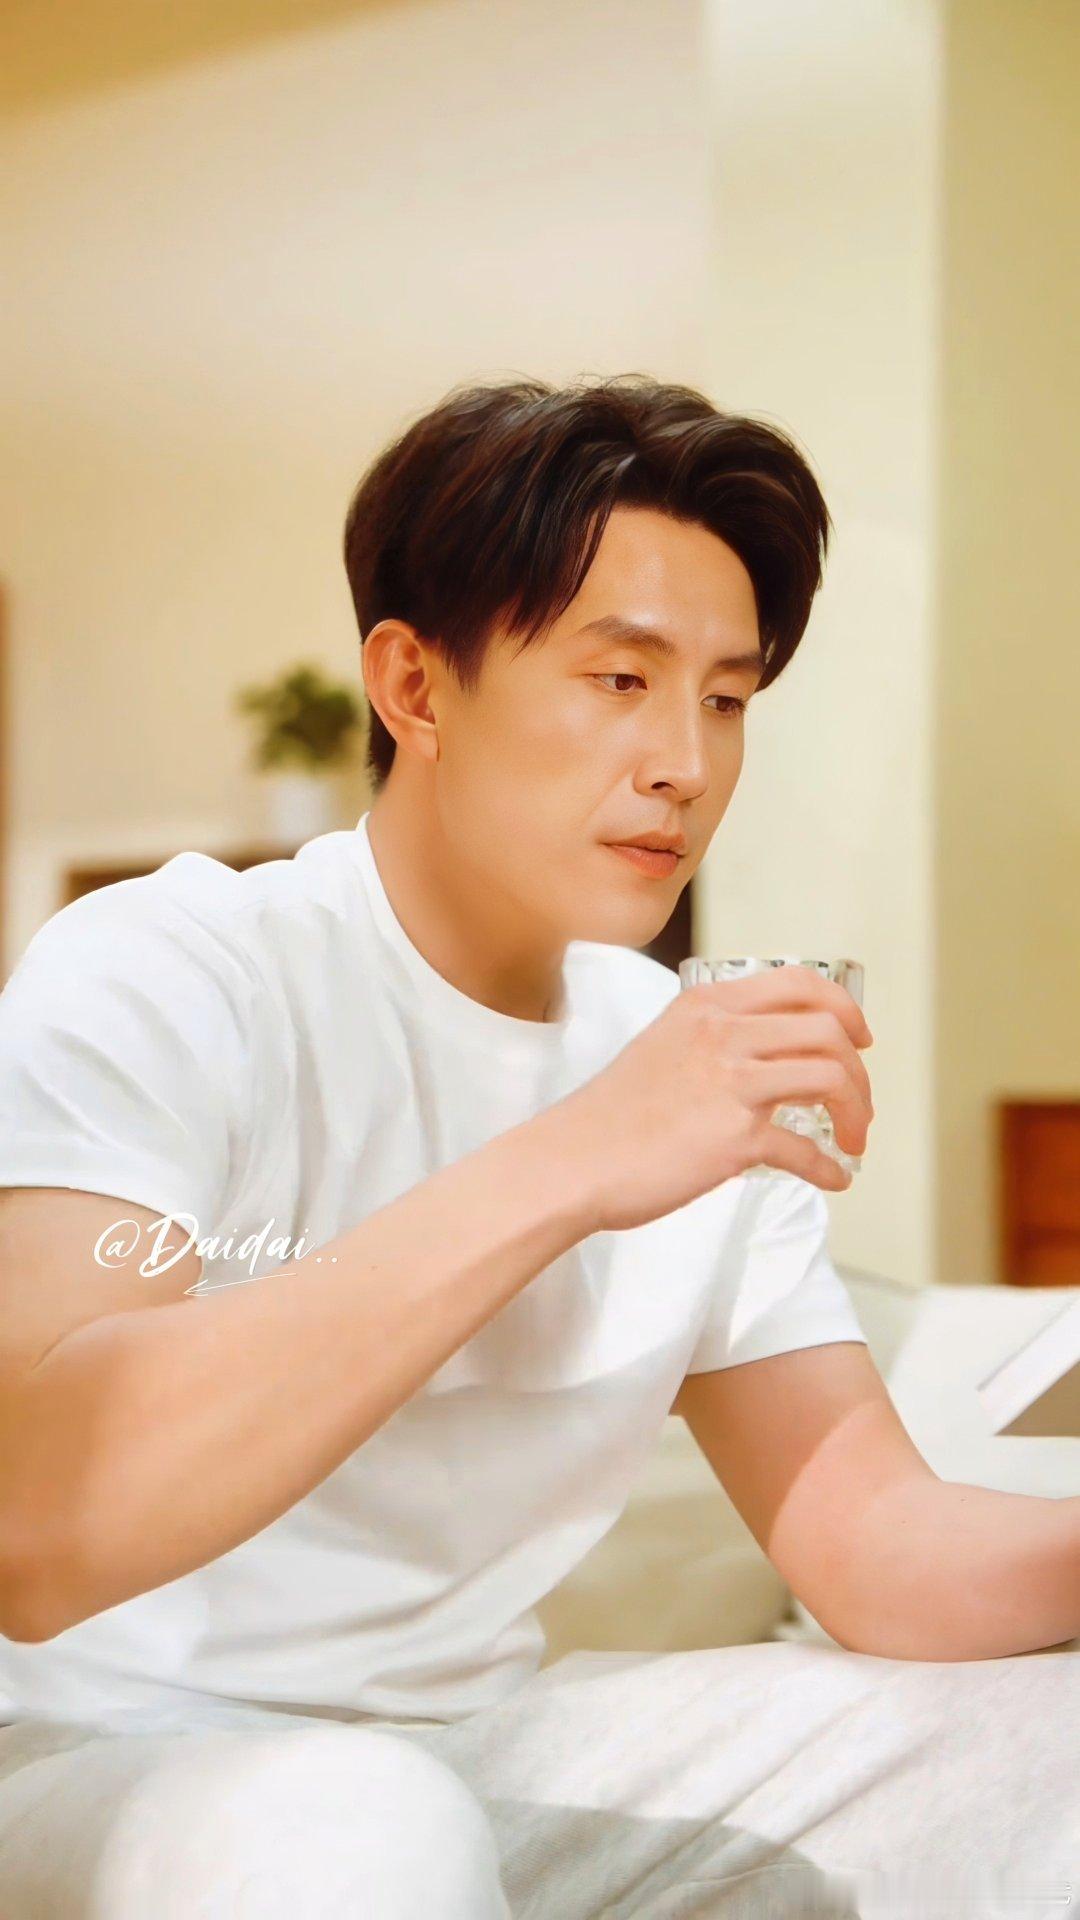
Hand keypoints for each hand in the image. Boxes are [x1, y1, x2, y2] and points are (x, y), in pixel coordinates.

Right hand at [556, 964, 874, 1232]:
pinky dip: (829, 1169)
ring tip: (853, 1140)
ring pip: (830, 1079)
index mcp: (706, 1006)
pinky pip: (805, 1151)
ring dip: (856, 1114)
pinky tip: (833, 1180)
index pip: (799, 984)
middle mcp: (722, 1034)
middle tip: (858, 1105)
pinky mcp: (733, 1138)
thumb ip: (710, 1038)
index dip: (844, 1009)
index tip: (858, 1038)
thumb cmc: (611, 1116)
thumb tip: (764, 1055)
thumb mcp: (662, 1045)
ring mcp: (730, 1084)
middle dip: (858, 1073)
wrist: (571, 1162)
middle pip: (828, 1033)